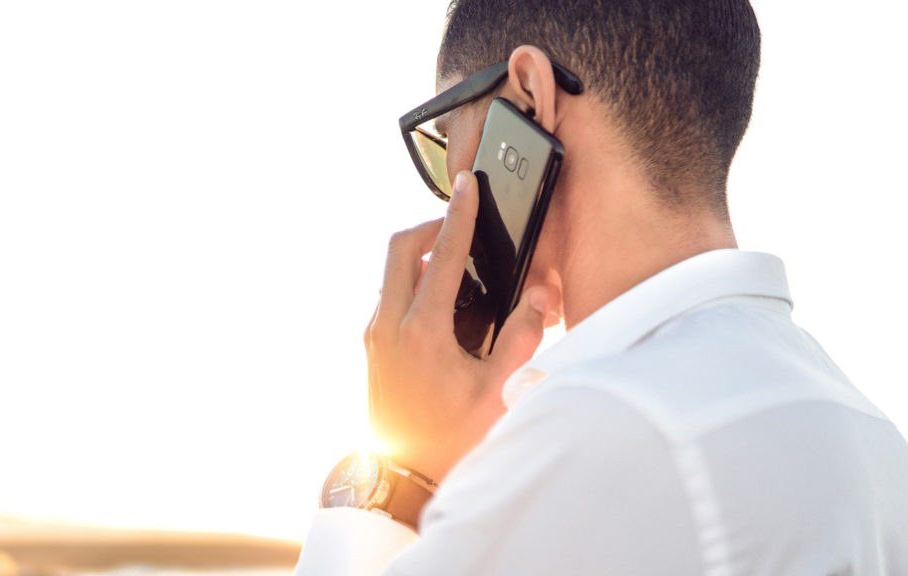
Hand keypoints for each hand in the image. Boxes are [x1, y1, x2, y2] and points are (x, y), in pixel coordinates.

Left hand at [365, 171, 551, 482]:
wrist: (404, 477)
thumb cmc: (450, 439)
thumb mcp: (498, 391)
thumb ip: (523, 337)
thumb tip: (538, 294)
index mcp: (421, 332)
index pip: (441, 256)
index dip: (459, 215)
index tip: (468, 186)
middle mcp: (388, 326)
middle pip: (399, 248)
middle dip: (429, 227)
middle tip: (459, 226)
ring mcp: (374, 336)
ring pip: (390, 271)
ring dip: (419, 255)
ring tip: (456, 264)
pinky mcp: (371, 346)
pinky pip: (389, 294)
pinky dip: (412, 281)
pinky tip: (442, 300)